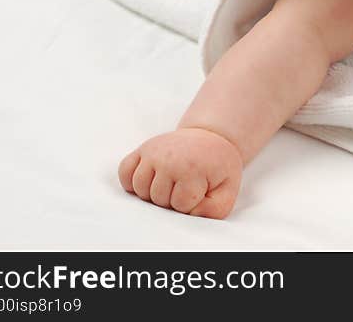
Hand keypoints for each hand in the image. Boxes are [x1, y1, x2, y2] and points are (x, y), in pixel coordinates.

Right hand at [118, 128, 242, 218]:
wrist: (211, 136)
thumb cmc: (218, 165)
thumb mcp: (228, 188)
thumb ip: (215, 209)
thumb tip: (191, 215)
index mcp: (192, 169)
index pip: (180, 205)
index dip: (190, 203)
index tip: (200, 189)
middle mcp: (169, 159)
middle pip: (158, 199)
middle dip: (172, 199)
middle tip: (186, 185)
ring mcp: (154, 152)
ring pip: (139, 189)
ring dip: (153, 192)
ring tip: (170, 183)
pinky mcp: (144, 148)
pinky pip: (124, 171)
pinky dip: (131, 180)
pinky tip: (150, 179)